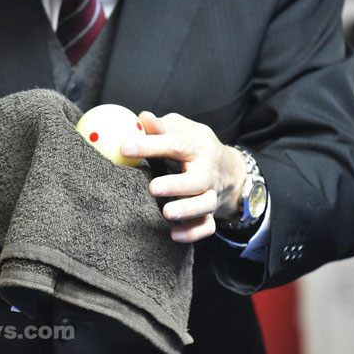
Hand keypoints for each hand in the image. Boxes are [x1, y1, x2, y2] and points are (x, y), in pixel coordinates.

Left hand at [120, 112, 245, 242]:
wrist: (229, 169)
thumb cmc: (194, 146)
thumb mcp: (182, 130)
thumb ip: (161, 127)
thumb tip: (142, 118)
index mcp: (197, 147)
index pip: (175, 144)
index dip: (150, 145)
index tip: (124, 148)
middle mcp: (207, 172)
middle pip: (197, 179)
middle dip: (176, 184)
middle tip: (153, 187)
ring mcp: (211, 194)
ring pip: (205, 204)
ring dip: (188, 210)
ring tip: (167, 213)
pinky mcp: (211, 213)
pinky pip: (207, 226)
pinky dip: (193, 232)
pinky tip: (174, 235)